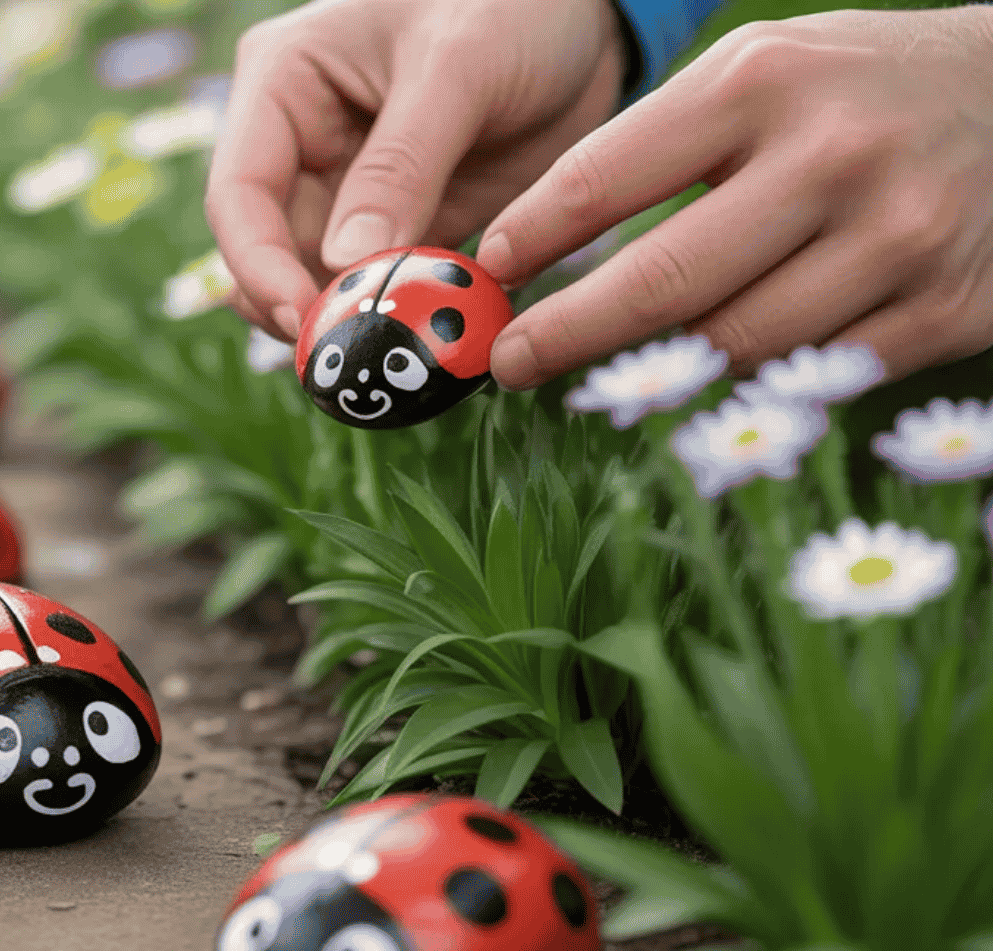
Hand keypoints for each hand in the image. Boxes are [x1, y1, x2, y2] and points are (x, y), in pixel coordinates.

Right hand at [204, 0, 630, 340]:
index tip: (301, 318)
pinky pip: (385, 286)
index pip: (241, 192)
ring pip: (321, 279)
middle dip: (302, 306)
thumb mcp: (457, 68)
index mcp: (284, 83)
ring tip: (389, 355)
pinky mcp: (403, 225)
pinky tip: (430, 336)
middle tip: (342, 355)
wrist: (589, 18)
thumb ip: (400, 165)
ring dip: (350, 320)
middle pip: (271, 250)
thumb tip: (342, 263)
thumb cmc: (511, 4)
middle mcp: (303, 143)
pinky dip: (403, 316)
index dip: (258, 264)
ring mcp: (350, 191)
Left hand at [477, 7, 992, 390]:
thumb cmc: (852, 89)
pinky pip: (812, 377)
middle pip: (661, 284)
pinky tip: (705, 388)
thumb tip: (532, 248)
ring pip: (734, 345)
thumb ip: (654, 148)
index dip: (531, 241)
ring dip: (655, 372)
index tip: (490, 276)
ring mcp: (896, 239)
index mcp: (761, 84)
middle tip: (509, 363)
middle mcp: (831, 157)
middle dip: (566, 336)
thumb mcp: (755, 75)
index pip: (605, 180)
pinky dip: (750, 390)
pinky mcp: (944, 309)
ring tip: (604, 377)